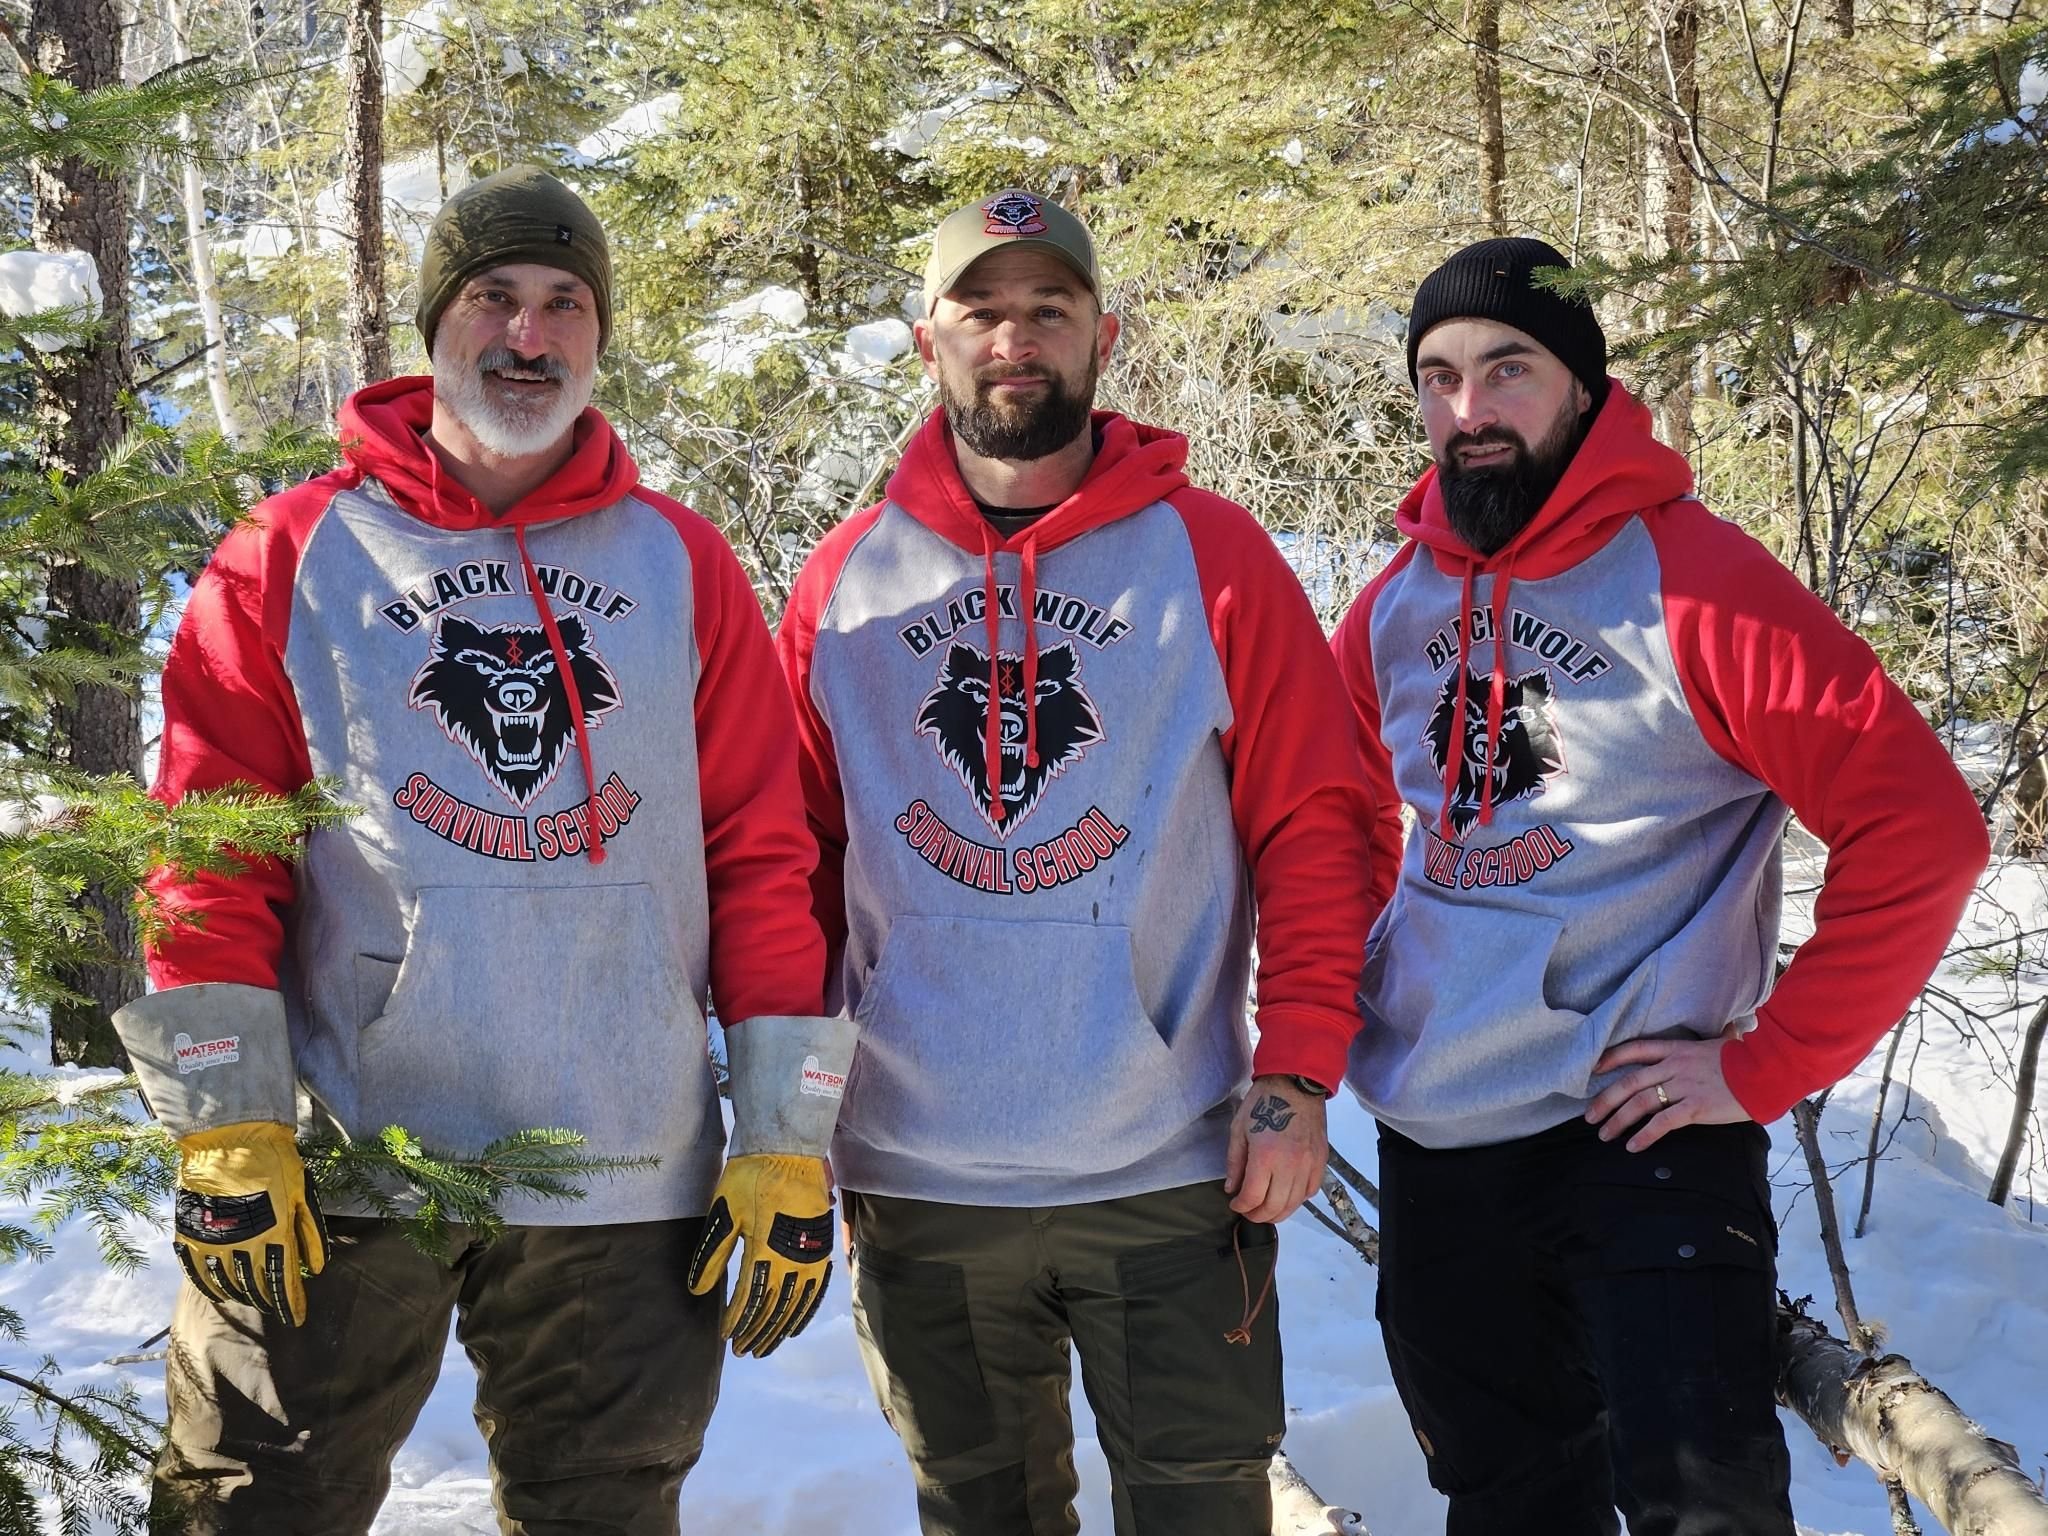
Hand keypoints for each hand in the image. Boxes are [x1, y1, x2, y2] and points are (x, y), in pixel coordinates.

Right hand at [174, 1121, 328, 1325]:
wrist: (231, 1137)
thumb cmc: (274, 1161)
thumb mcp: (303, 1192)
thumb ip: (309, 1232)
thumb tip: (318, 1268)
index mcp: (275, 1233)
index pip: (284, 1281)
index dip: (292, 1304)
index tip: (298, 1319)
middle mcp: (243, 1244)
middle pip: (256, 1286)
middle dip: (268, 1300)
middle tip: (275, 1306)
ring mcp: (213, 1240)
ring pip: (227, 1283)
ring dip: (241, 1295)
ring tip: (251, 1300)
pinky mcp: (189, 1234)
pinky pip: (197, 1272)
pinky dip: (210, 1286)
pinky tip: (219, 1292)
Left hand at [685, 1153, 834, 1357]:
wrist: (788, 1151)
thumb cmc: (750, 1178)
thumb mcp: (725, 1212)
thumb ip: (712, 1254)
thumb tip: (698, 1290)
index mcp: (765, 1248)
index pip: (750, 1296)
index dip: (737, 1319)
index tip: (725, 1335)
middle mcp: (793, 1256)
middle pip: (775, 1306)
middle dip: (757, 1331)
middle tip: (742, 1350)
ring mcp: (812, 1252)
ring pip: (797, 1302)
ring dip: (780, 1328)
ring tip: (765, 1346)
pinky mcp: (822, 1246)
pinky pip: (816, 1288)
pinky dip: (806, 1310)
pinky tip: (796, 1325)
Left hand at [1224, 1076, 1328, 1222]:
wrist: (1296, 1084)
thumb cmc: (1263, 1103)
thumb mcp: (1239, 1129)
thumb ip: (1235, 1163)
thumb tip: (1232, 1189)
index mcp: (1265, 1156)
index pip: (1253, 1197)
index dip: (1241, 1206)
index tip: (1235, 1204)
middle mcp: (1290, 1165)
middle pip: (1275, 1207)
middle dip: (1258, 1215)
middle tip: (1248, 1211)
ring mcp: (1309, 1165)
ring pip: (1295, 1204)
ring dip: (1278, 1212)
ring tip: (1265, 1208)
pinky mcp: (1321, 1161)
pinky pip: (1311, 1191)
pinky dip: (1298, 1200)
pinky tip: (1286, 1194)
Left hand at [1585, 1036, 1751, 1151]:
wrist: (1769, 1070)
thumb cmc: (1749, 1058)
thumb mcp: (1725, 1043)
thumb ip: (1718, 1038)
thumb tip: (1731, 1029)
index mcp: (1677, 1050)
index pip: (1635, 1050)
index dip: (1611, 1058)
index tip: (1593, 1070)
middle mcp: (1674, 1067)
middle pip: (1629, 1082)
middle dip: (1606, 1100)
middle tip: (1590, 1116)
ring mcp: (1683, 1087)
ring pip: (1640, 1103)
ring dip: (1618, 1120)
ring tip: (1605, 1135)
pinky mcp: (1695, 1107)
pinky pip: (1662, 1123)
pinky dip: (1644, 1135)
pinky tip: (1632, 1146)